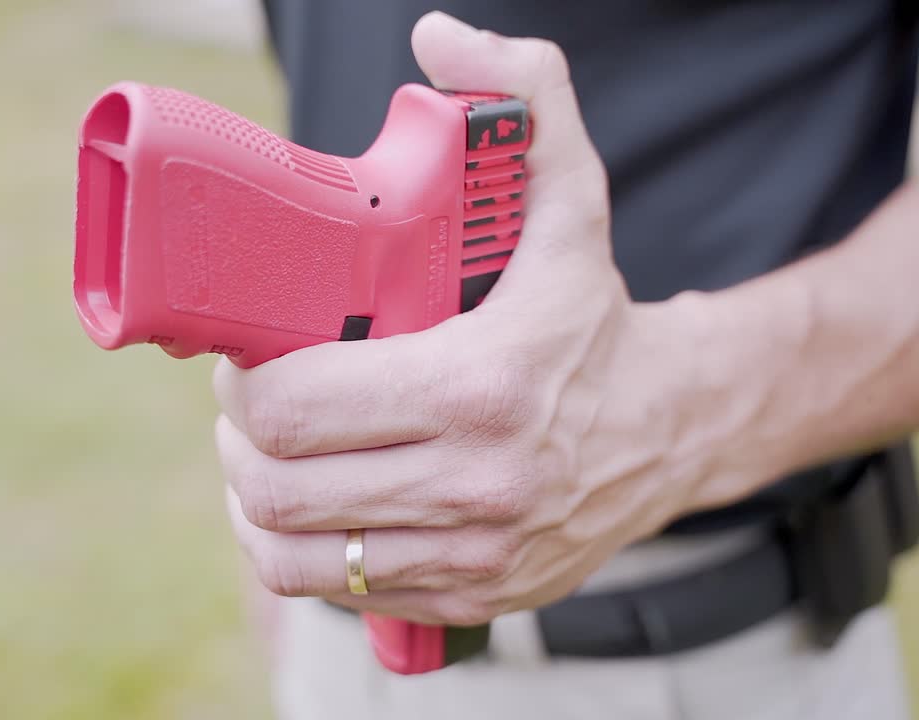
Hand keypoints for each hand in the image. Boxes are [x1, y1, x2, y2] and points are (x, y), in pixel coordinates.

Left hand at [213, 12, 726, 625]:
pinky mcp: (473, 596)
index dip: (245, 384)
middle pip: (279, 486)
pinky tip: (316, 507)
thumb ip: (524, 100)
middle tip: (253, 405)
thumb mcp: (573, 202)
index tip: (252, 360)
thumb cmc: (601, 320)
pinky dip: (302, 553)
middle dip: (240, 440)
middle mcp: (476, 485)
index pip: (295, 407)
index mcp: (481, 387)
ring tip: (272, 456)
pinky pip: (341, 593)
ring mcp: (473, 553)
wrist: (678, 429)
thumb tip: (442, 36)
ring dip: (257, 501)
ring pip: (294, 554)